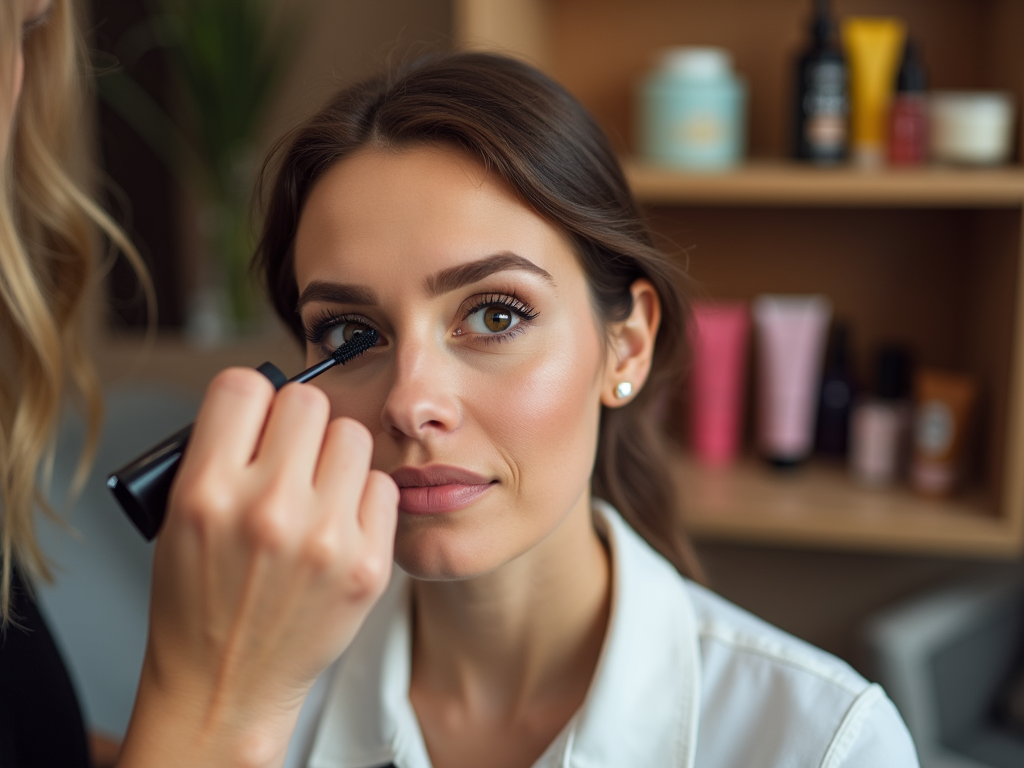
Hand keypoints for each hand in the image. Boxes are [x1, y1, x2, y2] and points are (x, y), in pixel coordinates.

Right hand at [118, 368, 397, 767]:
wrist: (227, 684)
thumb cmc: (199, 602)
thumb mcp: (180, 519)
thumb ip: (220, 454)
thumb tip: (266, 400)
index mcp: (206, 494)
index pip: (242, 386)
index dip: (250, 398)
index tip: (255, 416)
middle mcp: (267, 511)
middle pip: (306, 401)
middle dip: (296, 422)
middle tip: (289, 454)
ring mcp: (324, 539)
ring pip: (351, 436)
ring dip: (334, 454)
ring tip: (316, 488)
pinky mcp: (368, 565)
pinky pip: (382, 485)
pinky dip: (363, 496)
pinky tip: (339, 520)